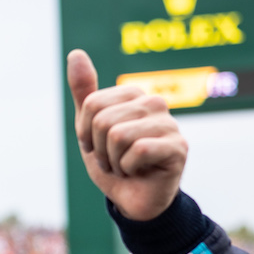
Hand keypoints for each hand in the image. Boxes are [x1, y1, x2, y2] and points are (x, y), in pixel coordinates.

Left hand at [67, 49, 186, 220]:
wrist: (135, 201)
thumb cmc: (115, 163)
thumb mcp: (90, 129)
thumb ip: (84, 93)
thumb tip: (75, 53)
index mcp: (133, 95)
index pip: (91, 105)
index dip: (86, 133)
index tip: (100, 146)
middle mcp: (154, 103)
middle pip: (102, 120)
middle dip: (100, 150)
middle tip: (115, 160)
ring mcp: (169, 124)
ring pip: (118, 136)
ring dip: (114, 162)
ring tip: (127, 166)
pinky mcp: (178, 147)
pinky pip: (138, 150)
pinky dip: (129, 169)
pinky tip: (140, 172)